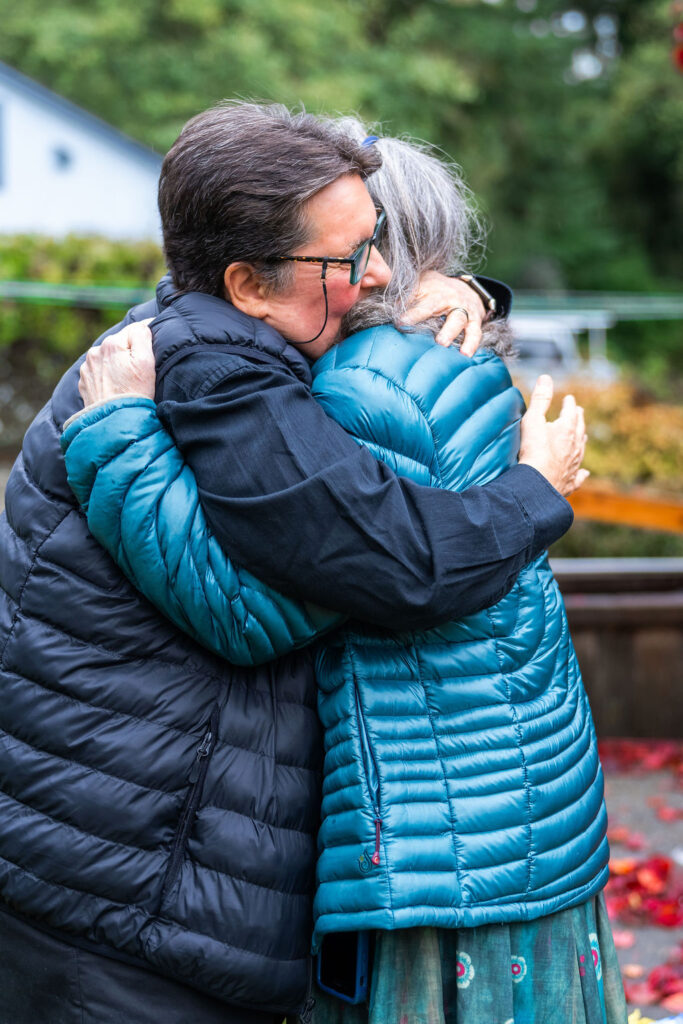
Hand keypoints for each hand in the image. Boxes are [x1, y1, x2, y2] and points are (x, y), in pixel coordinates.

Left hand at [79, 320, 155, 406]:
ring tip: (127, 382)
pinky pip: (99, 372)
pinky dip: (107, 376)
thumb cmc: (134, 394)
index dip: (147, 337)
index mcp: (112, 344)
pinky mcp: (84, 382)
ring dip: (117, 364)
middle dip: (130, 353)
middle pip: (120, 345)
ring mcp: (87, 368)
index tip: (154, 348)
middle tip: (141, 372)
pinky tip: (115, 388)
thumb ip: (143, 336)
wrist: (113, 423)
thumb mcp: (146, 362)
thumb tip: (143, 325)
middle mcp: (96, 352)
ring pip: (108, 358)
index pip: (135, 330)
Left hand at [402, 271, 487, 353]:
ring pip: (463, 322)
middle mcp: (452, 300)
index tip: (401, 323)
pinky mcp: (475, 320)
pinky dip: (473, 344)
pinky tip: (467, 355)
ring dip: (462, 337)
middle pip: (448, 312)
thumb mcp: (419, 286)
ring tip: (461, 352)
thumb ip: (404, 298)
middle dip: (446, 329)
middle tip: (440, 342)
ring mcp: (465, 310)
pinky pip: (476, 332)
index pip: (424, 304)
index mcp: (435, 293)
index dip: (413, 314)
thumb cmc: (433, 290)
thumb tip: (386, 310)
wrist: (462, 287)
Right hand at [518, 375, 588, 495]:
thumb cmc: (534, 451)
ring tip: (582, 435)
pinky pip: (579, 476)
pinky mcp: (570, 481)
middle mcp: (575, 446)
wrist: (538, 484)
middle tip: (578, 412)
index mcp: (567, 429)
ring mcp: (574, 464)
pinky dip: (582, 473)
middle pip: (579, 429)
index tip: (569, 398)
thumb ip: (540, 399)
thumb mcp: (533, 420)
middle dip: (578, 418)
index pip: (570, 411)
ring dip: (581, 440)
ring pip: (581, 449)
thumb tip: (546, 377)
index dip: (569, 404)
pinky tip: (584, 473)